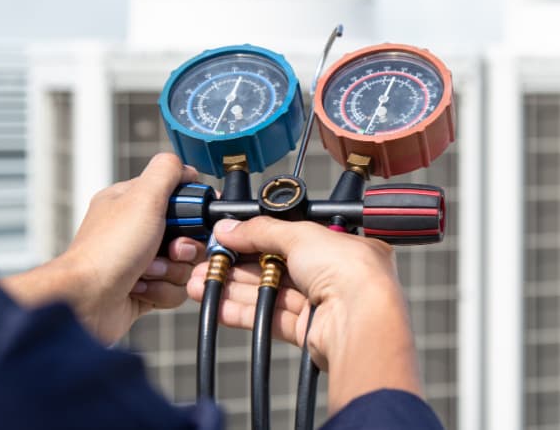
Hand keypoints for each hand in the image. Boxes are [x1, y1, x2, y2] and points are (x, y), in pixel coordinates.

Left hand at [1, 153, 206, 342]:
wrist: (87, 300)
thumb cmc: (108, 251)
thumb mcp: (143, 198)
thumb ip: (166, 172)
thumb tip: (183, 165)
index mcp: (132, 203)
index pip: (178, 197)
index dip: (192, 210)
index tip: (194, 220)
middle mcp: (135, 231)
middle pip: (188, 235)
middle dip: (184, 247)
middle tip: (172, 250)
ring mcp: (140, 261)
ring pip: (184, 265)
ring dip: (171, 271)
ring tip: (148, 271)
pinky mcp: (144, 290)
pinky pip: (174, 289)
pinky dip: (162, 291)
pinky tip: (141, 289)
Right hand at [187, 217, 421, 412]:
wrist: (360, 322)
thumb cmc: (352, 273)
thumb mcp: (302, 235)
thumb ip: (262, 231)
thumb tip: (231, 228)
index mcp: (345, 246)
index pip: (294, 236)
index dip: (259, 236)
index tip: (229, 236)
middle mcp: (336, 274)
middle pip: (278, 265)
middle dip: (239, 263)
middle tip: (208, 261)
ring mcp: (322, 303)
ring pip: (270, 292)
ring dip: (234, 287)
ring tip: (200, 282)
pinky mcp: (308, 330)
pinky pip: (269, 317)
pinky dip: (241, 311)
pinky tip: (217, 305)